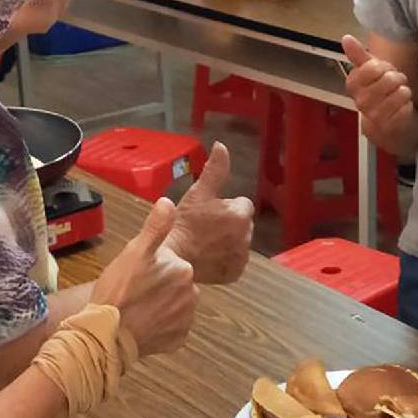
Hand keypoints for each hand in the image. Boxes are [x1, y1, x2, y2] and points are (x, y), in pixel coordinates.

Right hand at [92, 197, 196, 355]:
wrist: (107, 335)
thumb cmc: (119, 291)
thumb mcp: (134, 253)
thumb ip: (155, 227)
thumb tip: (168, 202)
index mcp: (183, 270)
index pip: (172, 264)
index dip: (153, 268)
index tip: (136, 275)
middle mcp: (192, 295)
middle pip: (176, 285)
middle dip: (160, 287)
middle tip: (135, 292)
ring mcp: (186, 320)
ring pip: (175, 306)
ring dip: (162, 306)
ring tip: (137, 309)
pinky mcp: (178, 341)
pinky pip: (172, 328)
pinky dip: (161, 326)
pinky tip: (143, 324)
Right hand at [165, 142, 253, 283]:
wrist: (171, 257)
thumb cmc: (182, 222)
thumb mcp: (196, 193)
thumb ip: (214, 170)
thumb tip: (222, 145)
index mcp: (240, 214)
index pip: (242, 205)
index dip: (224, 207)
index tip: (207, 214)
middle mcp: (247, 236)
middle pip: (242, 224)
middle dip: (228, 224)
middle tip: (204, 228)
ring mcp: (242, 257)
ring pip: (239, 242)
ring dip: (228, 240)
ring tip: (205, 242)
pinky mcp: (236, 273)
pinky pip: (235, 261)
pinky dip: (225, 258)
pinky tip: (209, 255)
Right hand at [342, 34, 415, 146]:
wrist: (389, 126)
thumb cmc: (381, 95)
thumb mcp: (370, 73)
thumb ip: (358, 55)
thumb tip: (346, 38)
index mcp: (353, 85)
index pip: (373, 67)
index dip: (385, 67)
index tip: (384, 73)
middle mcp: (361, 101)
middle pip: (390, 79)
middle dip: (398, 79)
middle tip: (394, 86)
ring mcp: (375, 116)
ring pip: (400, 92)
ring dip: (405, 92)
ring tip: (399, 97)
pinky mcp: (390, 126)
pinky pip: (406, 107)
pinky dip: (408, 106)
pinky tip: (403, 109)